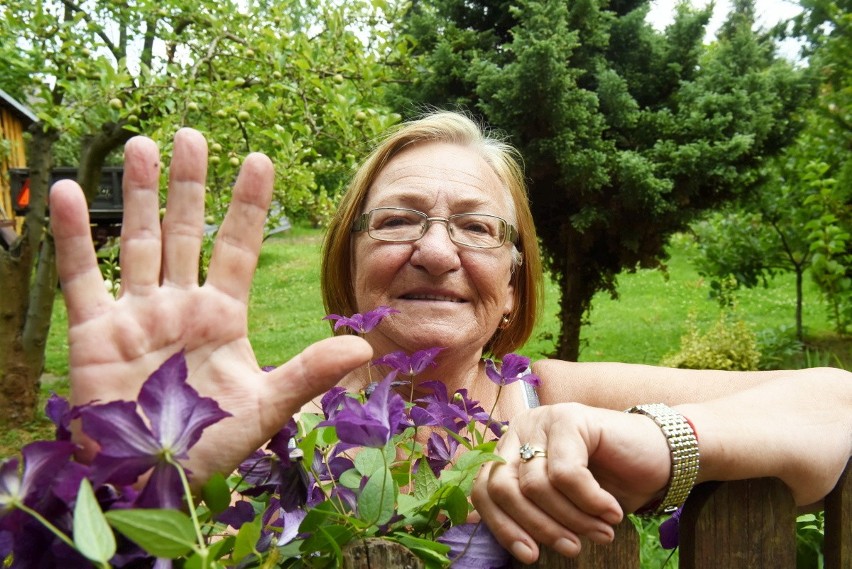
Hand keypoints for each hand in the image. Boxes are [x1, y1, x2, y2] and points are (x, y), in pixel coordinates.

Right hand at [50, 128, 371, 482]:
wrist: (152, 482)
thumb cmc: (211, 447)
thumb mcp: (267, 408)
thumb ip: (309, 374)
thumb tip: (365, 349)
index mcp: (223, 317)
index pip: (238, 248)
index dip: (247, 206)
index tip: (261, 159)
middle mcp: (181, 306)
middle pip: (185, 233)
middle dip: (188, 185)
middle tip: (192, 134)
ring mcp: (137, 315)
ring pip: (138, 242)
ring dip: (138, 195)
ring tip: (142, 145)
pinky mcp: (95, 332)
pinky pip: (83, 276)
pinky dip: (74, 237)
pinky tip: (69, 191)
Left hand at [472, 402, 670, 562]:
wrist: (661, 457)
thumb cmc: (609, 484)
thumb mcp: (561, 503)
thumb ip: (529, 509)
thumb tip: (496, 536)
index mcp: (510, 449)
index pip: (483, 490)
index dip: (502, 527)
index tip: (529, 556)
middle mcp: (521, 430)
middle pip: (504, 488)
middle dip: (537, 526)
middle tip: (571, 548)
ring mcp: (544, 420)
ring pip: (536, 485)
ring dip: (572, 519)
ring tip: (600, 533)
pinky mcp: (571, 418)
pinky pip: (567, 475)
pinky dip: (590, 503)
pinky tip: (611, 513)